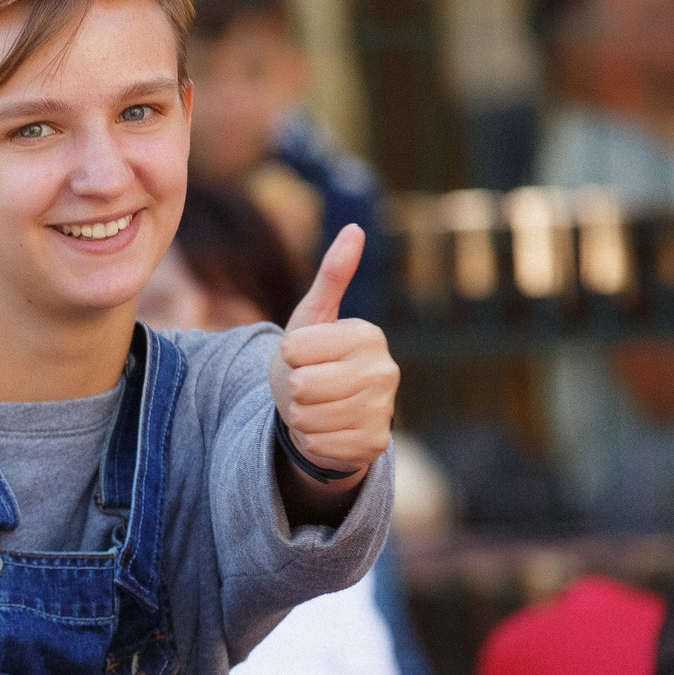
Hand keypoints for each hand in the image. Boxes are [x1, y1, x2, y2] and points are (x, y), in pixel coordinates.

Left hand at [269, 225, 397, 484]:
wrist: (328, 411)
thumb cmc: (315, 358)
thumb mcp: (315, 316)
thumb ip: (333, 275)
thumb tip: (355, 229)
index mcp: (368, 335)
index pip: (294, 349)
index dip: (288, 355)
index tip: (305, 356)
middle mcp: (385, 371)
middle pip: (302, 386)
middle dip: (294, 389)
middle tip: (309, 386)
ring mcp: (384, 410)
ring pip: (307, 418)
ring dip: (301, 416)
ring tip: (317, 407)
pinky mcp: (374, 445)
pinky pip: (318, 445)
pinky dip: (312, 440)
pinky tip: (326, 430)